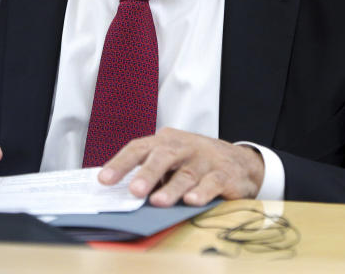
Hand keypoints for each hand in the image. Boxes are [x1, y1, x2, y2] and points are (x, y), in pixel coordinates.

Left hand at [98, 127, 263, 206]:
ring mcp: (205, 159)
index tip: (103, 180)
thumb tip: (121, 194)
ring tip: (158, 202)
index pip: (139, 148)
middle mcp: (184, 147)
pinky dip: (202, 192)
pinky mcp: (224, 173)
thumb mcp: (172, 161)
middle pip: (163, 156)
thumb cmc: (196, 163)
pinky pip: (212, 182)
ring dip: (171, 189)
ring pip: (186, 173)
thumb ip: (151, 173)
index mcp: (165, 142)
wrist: (241, 162)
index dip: (120, 163)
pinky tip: (192, 201)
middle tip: (133, 191)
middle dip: (147, 174)